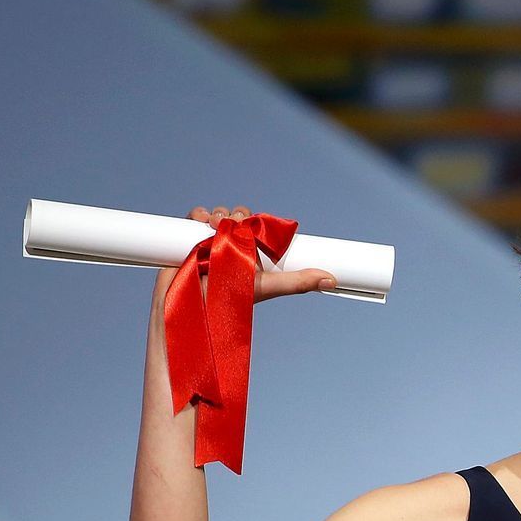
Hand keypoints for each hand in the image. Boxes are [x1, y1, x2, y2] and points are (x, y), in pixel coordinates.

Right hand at [152, 206, 335, 303]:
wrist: (193, 307)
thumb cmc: (232, 299)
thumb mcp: (268, 287)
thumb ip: (298, 282)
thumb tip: (332, 280)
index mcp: (251, 253)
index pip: (258, 226)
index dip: (257, 221)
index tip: (255, 222)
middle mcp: (231, 246)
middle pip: (238, 218)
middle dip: (237, 215)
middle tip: (235, 225)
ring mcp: (209, 242)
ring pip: (218, 215)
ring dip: (218, 213)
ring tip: (216, 224)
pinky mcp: (187, 239)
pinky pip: (194, 218)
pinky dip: (198, 214)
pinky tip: (200, 220)